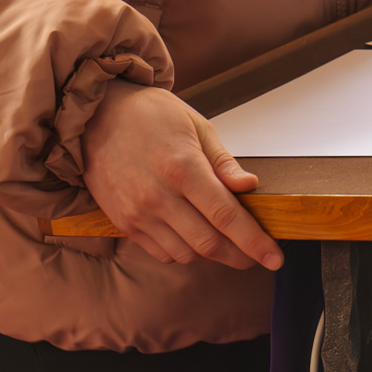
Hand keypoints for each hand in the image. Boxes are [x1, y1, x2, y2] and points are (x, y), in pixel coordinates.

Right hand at [79, 81, 281, 272]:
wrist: (95, 117)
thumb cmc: (149, 114)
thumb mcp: (195, 125)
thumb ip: (223, 162)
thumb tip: (250, 186)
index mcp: (182, 168)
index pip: (226, 217)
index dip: (255, 242)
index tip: (276, 257)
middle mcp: (158, 197)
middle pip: (209, 244)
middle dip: (241, 255)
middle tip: (259, 256)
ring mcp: (138, 214)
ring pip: (187, 254)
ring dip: (213, 255)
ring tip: (229, 244)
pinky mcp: (124, 224)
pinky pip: (163, 253)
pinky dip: (186, 252)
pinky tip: (197, 238)